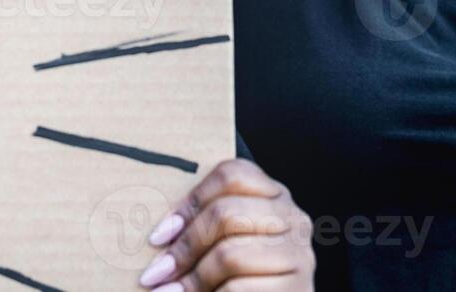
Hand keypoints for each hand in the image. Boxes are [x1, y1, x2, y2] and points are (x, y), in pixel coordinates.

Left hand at [138, 159, 314, 290]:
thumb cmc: (244, 275)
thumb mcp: (227, 239)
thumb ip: (207, 223)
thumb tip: (158, 234)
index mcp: (273, 195)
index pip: (231, 175)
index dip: (190, 202)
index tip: (159, 235)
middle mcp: (293, 218)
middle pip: (225, 213)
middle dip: (184, 246)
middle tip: (156, 271)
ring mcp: (299, 254)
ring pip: (229, 254)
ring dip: (192, 278)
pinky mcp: (297, 288)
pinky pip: (239, 287)